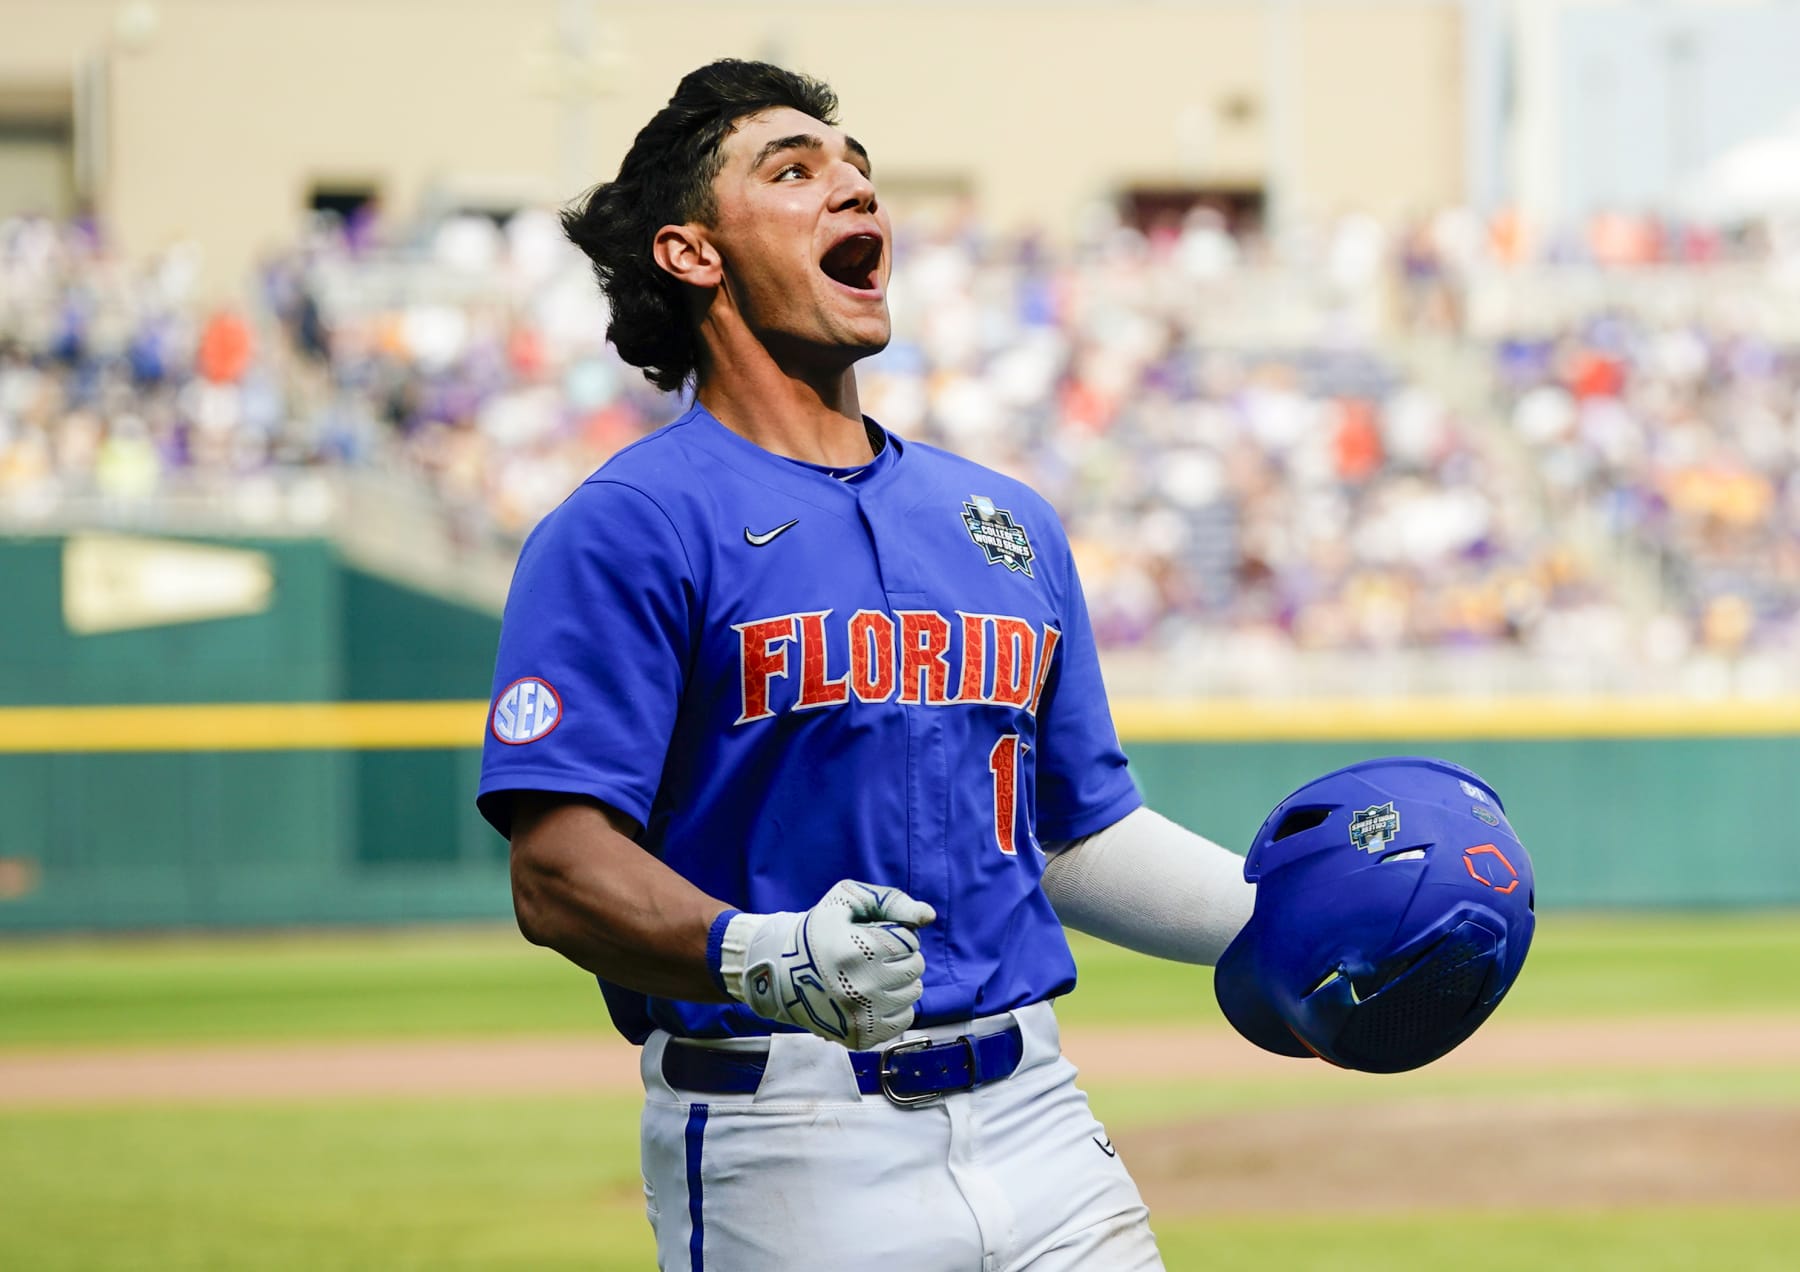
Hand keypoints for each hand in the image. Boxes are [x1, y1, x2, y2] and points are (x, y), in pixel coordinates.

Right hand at [714, 880, 935, 1048]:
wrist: (782, 974)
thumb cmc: (820, 932)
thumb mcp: (846, 900)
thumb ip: (891, 900)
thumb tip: (928, 916)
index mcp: (857, 950)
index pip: (910, 940)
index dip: (893, 934)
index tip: (870, 937)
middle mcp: (861, 987)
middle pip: (915, 966)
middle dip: (899, 956)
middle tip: (872, 956)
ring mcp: (862, 1016)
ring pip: (913, 992)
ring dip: (899, 980)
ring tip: (872, 975)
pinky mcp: (862, 1038)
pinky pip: (905, 1019)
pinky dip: (895, 1006)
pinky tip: (873, 997)